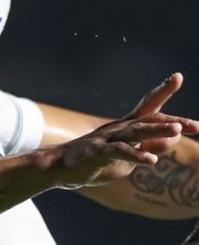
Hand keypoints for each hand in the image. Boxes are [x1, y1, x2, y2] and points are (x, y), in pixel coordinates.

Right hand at [40, 74, 196, 188]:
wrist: (59, 167)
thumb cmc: (95, 161)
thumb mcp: (127, 156)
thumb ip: (149, 146)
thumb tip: (172, 137)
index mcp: (126, 127)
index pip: (148, 107)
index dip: (163, 91)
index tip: (177, 76)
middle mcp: (118, 128)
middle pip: (148, 119)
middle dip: (173, 121)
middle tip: (196, 125)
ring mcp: (107, 139)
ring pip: (135, 132)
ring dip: (156, 130)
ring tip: (177, 129)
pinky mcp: (97, 153)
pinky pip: (119, 152)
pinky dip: (136, 155)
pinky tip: (152, 160)